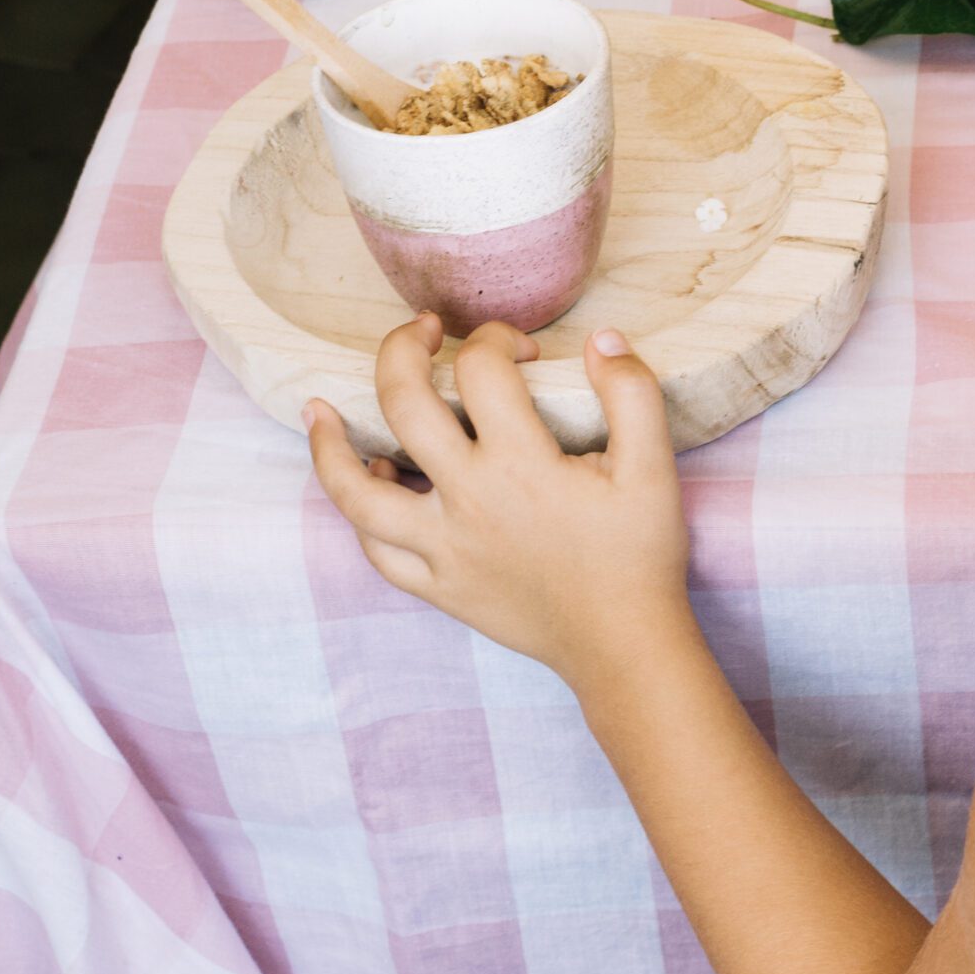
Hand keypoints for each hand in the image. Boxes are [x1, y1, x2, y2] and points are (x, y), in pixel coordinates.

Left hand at [305, 312, 699, 693]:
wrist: (624, 644)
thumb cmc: (640, 555)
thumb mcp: (654, 467)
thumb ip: (632, 393)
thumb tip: (601, 339)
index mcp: (520, 463)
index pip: (481, 370)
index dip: (497, 338)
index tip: (521, 350)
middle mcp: (468, 500)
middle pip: (403, 405)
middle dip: (403, 350)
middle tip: (421, 329)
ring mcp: (444, 548)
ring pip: (358, 492)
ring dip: (330, 446)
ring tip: (320, 409)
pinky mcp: (439, 586)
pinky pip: (378, 550)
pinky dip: (361, 514)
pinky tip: (367, 483)